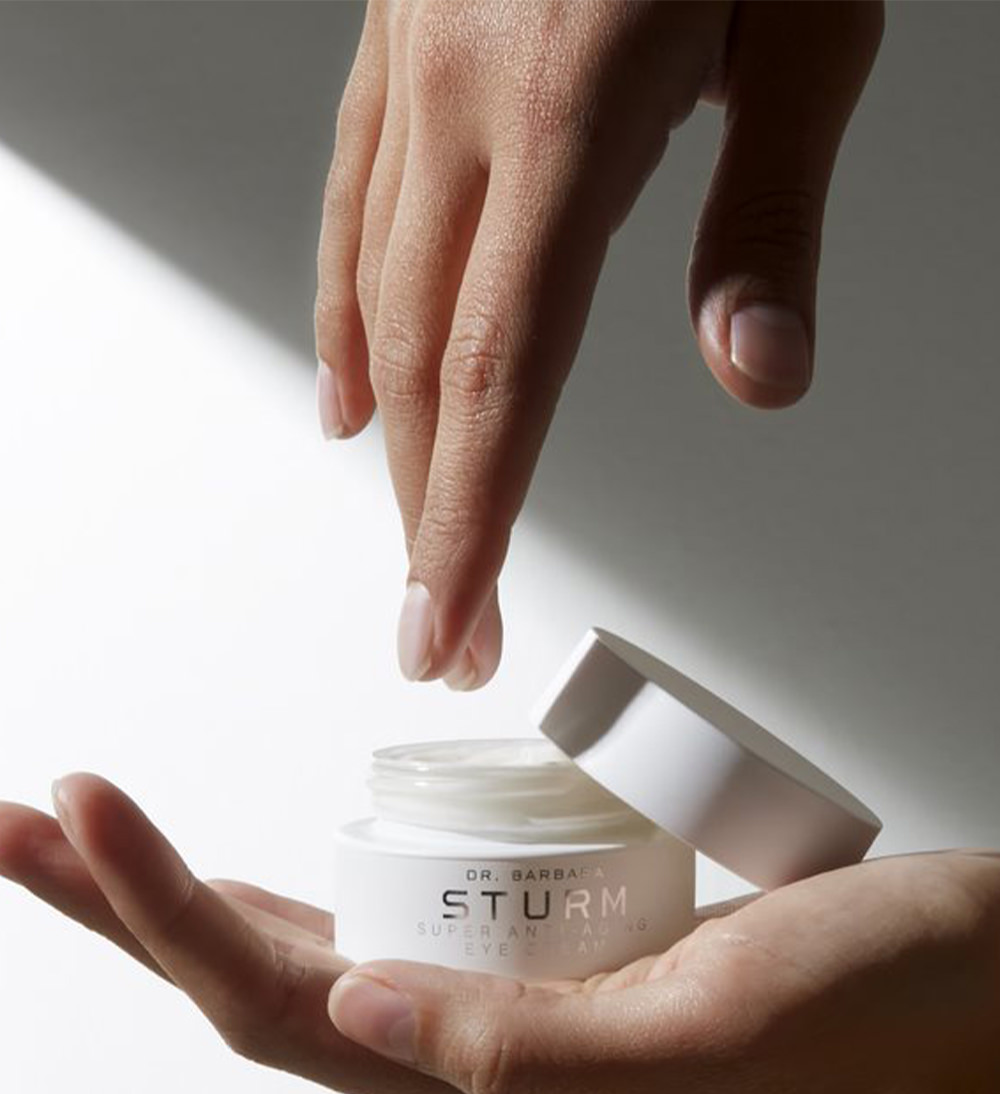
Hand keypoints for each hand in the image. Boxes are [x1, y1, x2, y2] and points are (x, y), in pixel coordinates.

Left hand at [3, 772, 998, 1093]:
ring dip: (183, 899)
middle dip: (123, 910)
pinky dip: (290, 895)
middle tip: (20, 828)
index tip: (79, 807)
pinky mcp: (545, 952)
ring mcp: (508, 1003)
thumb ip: (533, 1049)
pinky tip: (251, 873)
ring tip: (91, 841)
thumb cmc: (871, 1001)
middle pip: (258, 981)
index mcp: (503, 1079)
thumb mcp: (714, 1026)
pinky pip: (383, 929)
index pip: (281, 1002)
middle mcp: (482, 1050)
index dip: (163, 913)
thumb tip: (346, 1009)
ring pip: (304, 954)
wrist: (962, 985)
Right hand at [315, 0, 883, 687]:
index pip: (504, 374)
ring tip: (410, 543)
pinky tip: (350, 389)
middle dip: (434, 514)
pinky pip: (353, 201)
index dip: (471, 521)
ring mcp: (416, 64)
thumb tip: (756, 373)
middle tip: (444, 628)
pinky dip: (349, 315)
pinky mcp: (402, 35)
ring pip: (380, 295)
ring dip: (395, 443)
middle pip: (431, 362)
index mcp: (569, 110)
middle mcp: (466, 98)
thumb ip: (770, 206)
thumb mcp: (813, 17)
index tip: (449, 625)